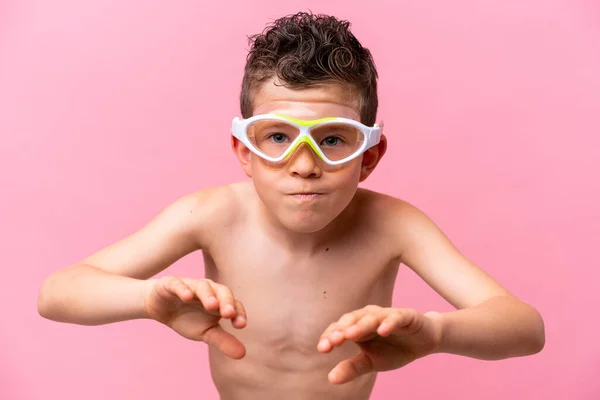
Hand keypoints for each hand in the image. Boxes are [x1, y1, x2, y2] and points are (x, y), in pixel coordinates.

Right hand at [145, 276, 246, 358]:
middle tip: (229, 314)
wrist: (161, 307)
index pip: (234, 304)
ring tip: (212, 305)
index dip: (239, 313)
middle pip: (222, 291)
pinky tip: (187, 297)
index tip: (241, 325)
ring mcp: (191, 285)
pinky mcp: (172, 284)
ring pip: (202, 286)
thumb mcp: (206, 332)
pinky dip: (183, 289)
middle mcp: (209, 290)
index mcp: (220, 301)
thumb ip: (223, 341)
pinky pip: (178, 284)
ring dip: (208, 295)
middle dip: (226, 302)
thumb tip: (242, 354)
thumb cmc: (188, 318)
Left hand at [317, 306, 442, 383]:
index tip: (322, 349)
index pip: (340, 329)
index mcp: (358, 327)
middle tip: (333, 341)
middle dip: (342, 329)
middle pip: (352, 320)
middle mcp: (369, 317)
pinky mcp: (405, 315)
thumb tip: (331, 378)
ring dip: (361, 325)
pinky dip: (389, 322)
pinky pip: (396, 317)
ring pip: (371, 316)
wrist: (424, 343)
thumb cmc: (394, 349)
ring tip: (350, 334)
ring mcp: (387, 315)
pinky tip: (382, 330)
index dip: (330, 337)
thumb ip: (352, 368)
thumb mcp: (372, 362)